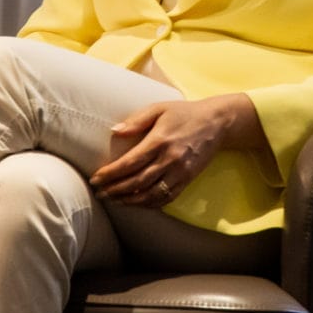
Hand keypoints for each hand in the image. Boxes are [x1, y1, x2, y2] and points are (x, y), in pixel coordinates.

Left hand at [89, 94, 264, 207]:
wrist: (217, 123)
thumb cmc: (184, 113)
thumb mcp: (159, 108)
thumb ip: (136, 120)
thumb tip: (114, 131)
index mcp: (159, 140)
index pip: (130, 163)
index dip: (110, 174)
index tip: (95, 179)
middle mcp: (169, 159)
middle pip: (137, 182)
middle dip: (115, 190)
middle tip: (99, 193)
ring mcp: (180, 172)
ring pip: (151, 194)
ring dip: (129, 201)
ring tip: (114, 200)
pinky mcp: (188, 180)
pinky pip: (166, 198)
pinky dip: (149, 204)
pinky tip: (136, 203)